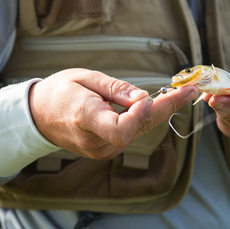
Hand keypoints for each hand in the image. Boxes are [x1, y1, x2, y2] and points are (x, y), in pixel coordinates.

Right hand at [28, 68, 197, 159]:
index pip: (122, 129)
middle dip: (167, 108)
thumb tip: (144, 98)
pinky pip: (131, 134)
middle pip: (138, 129)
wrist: (39, 116)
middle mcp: (95, 140)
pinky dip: (143, 119)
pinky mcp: (105, 150)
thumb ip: (116, 89)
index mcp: (86, 118)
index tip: (150, 96)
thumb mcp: (85, 78)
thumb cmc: (60, 91)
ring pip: (138, 132)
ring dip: (157, 113)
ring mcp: (100, 149)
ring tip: (176, 93)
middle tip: (190, 89)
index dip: (140, 115)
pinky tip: (151, 105)